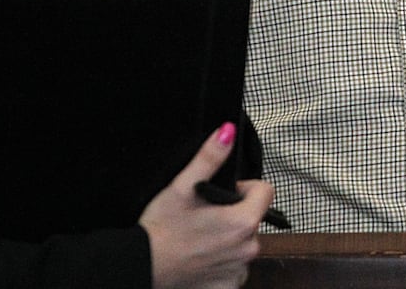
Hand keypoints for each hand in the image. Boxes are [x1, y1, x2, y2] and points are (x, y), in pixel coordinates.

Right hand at [139, 122, 276, 288]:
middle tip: (205, 217)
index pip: (265, 192)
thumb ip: (210, 157)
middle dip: (234, 214)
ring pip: (243, 243)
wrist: (141, 267)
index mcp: (243, 222)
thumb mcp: (183, 187)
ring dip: (228, 239)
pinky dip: (221, 261)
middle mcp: (248, 249)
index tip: (223, 194)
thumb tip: (227, 133)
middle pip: (253, 218)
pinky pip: (234, 267)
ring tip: (200, 238)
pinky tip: (200, 257)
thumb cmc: (161, 230)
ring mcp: (239, 270)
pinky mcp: (228, 286)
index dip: (244, 187)